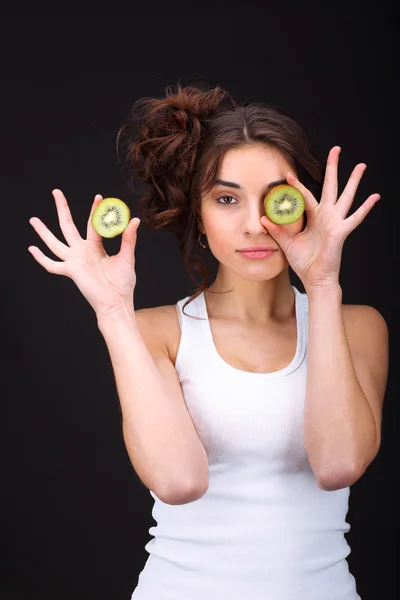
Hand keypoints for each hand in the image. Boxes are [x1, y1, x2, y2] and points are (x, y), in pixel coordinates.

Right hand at [28, 190, 140, 317]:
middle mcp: (82, 252)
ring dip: (44, 232)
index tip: (99, 196)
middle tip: (56, 192)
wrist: (116, 301)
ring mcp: (74, 261)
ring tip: (33, 220)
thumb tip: (134, 220)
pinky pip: (52, 265)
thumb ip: (129, 239)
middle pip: (67, 226)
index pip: (92, 223)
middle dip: (62, 208)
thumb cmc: (122, 283)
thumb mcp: (127, 257)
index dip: (95, 210)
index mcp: (95, 247)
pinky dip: (41, 258)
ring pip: (55, 243)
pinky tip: (32, 249)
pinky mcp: (71, 271)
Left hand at [260, 146, 380, 289]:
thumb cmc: (304, 262)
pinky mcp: (341, 231)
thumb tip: (263, 217)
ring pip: (346, 196)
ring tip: (361, 165)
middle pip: (330, 186)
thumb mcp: (286, 243)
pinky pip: (355, 218)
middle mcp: (326, 216)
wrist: (315, 278)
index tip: (288, 173)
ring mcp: (335, 222)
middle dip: (332, 168)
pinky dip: (366, 207)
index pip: (305, 196)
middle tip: (336, 149)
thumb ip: (277, 230)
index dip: (297, 185)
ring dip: (353, 181)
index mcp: (313, 217)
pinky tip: (375, 196)